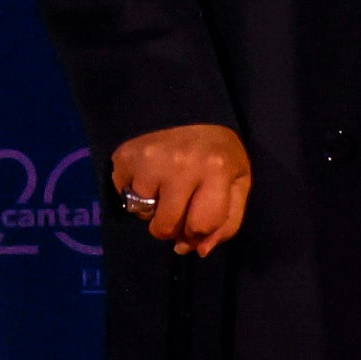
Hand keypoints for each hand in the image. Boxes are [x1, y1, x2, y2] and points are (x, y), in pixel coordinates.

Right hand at [105, 124, 253, 258]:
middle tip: (177, 206)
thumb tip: (198, 251)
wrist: (188, 108)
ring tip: (163, 185)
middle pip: (166, 226)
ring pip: (141, 213)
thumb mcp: (237, 184)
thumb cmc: (218, 153)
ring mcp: (149, 159)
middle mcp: (181, 164)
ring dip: (151, 208)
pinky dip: (133, 190)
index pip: (200, 225)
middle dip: (171, 227)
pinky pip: (123, 193)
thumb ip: (226, 223)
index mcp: (216, 170)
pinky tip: (147, 174)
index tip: (197, 221)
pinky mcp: (125, 155)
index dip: (197, 231)